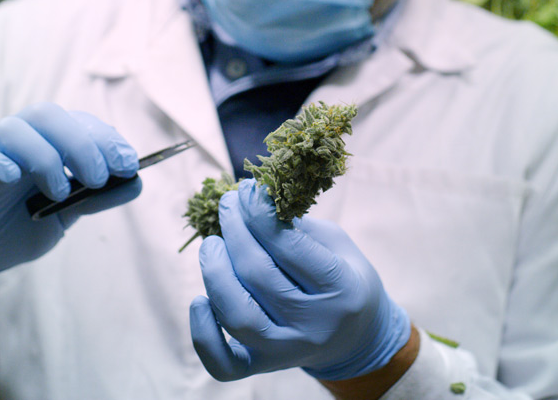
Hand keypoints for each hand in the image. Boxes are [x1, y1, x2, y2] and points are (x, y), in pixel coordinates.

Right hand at [0, 103, 140, 305]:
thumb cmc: (18, 230)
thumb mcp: (64, 216)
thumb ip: (95, 198)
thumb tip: (137, 181)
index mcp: (42, 144)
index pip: (75, 122)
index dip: (104, 137)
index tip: (128, 164)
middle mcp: (13, 142)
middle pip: (44, 115)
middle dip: (80, 142)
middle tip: (99, 177)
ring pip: (10, 129)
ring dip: (43, 155)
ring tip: (59, 190)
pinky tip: (12, 178)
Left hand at [189, 179, 410, 381]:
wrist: (356, 337)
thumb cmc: (342, 278)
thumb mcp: (335, 244)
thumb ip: (296, 226)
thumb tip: (250, 198)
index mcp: (342, 288)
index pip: (290, 247)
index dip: (260, 214)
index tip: (247, 190)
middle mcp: (314, 325)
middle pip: (258, 275)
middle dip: (235, 231)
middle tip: (228, 204)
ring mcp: (287, 351)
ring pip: (237, 315)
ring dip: (215, 272)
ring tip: (212, 243)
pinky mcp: (262, 366)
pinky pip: (224, 363)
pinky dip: (203, 334)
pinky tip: (200, 301)